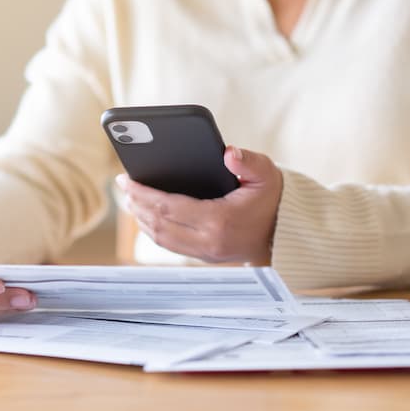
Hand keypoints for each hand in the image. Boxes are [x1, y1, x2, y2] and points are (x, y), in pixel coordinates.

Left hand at [117, 146, 282, 264]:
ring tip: (130, 199)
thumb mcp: (266, 172)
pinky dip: (155, 229)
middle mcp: (209, 241)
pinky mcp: (206, 257)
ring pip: (162, 239)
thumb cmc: (273, 198)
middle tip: (123, 185)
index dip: (143, 194)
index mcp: (220, 220)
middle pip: (159, 225)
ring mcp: (207, 253)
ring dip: (142, 219)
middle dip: (137, 204)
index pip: (169, 208)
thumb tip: (228, 153)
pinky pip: (171, 245)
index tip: (127, 180)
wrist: (286, 231)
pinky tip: (147, 214)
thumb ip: (248, 161)